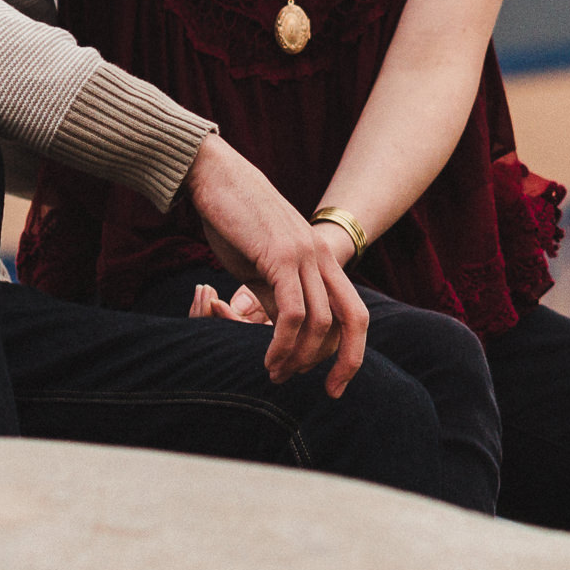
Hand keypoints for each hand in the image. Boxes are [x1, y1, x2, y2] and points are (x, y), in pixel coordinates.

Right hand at [183, 135, 366, 395]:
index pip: (353, 312)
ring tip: (278, 374)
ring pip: (321, 321)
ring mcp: (304, 255)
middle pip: (354, 318)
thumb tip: (285, 331)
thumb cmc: (233, 219)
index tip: (334, 382)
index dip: (350, 350)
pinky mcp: (280, 256)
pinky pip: (293, 312)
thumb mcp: (262, 264)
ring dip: (301, 357)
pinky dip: (284, 343)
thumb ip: (278, 293)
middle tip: (331, 392)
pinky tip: (270, 359)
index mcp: (322, 259)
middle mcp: (321, 257)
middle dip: (348, 361)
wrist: (216, 176)